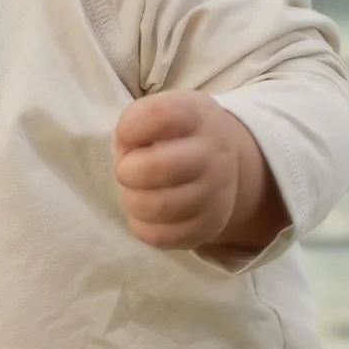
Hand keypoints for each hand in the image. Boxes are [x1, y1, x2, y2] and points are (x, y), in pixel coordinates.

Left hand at [113, 90, 282, 251]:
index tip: (126, 135)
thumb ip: (136, 124)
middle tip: (126, 171)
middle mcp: (212, 153)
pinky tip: (143, 212)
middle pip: (162, 168)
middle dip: (128, 172)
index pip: (160, 116)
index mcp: (196, 117)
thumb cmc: (178, 135)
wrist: (224, 165)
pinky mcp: (208, 226)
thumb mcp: (163, 112)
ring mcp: (215, 193)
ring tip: (134, 192)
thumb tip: (123, 154)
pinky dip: (142, 225)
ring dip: (133, 201)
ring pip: (161, 207)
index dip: (130, 128)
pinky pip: (162, 236)